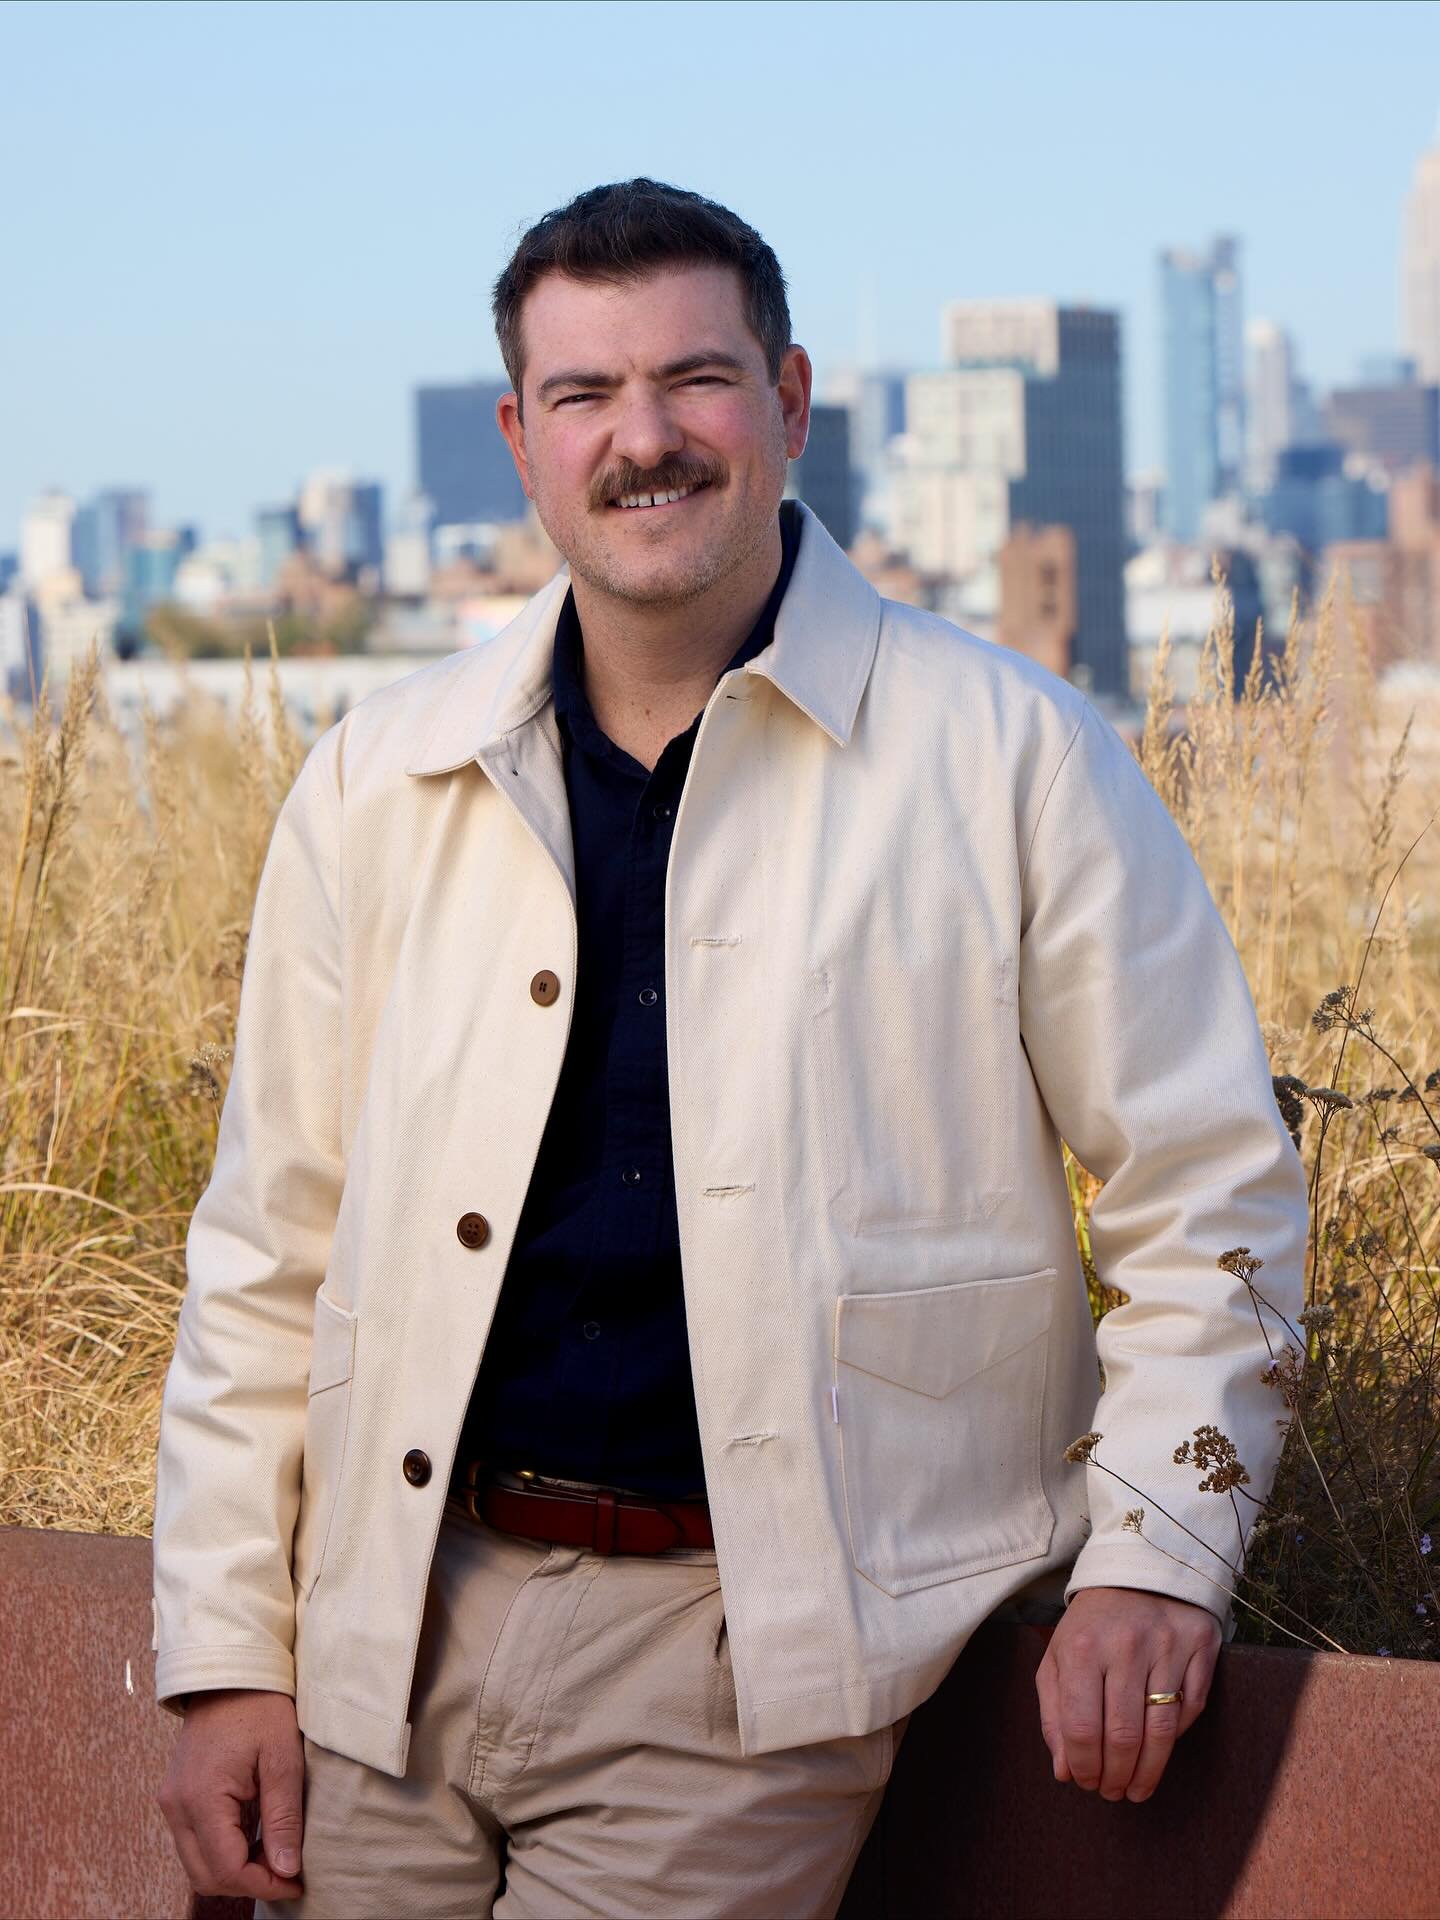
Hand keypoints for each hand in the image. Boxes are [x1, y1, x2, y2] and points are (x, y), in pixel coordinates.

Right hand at [157, 1687, 305, 1900]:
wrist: (230, 1671)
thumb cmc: (260, 1706)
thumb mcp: (283, 1757)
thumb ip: (283, 1817)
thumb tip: (286, 1869)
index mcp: (201, 1798)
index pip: (226, 1869)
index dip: (263, 1885)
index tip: (297, 1883)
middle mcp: (177, 1806)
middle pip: (205, 1876)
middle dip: (248, 1884)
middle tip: (288, 1874)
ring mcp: (172, 1802)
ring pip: (197, 1864)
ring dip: (235, 1870)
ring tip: (276, 1854)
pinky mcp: (177, 1796)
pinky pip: (196, 1842)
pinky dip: (224, 1851)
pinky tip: (255, 1838)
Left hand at [1034, 1586, 1219, 1802]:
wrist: (1139, 1570)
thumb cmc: (1092, 1624)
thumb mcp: (1059, 1656)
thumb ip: (1054, 1712)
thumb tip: (1064, 1771)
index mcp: (1082, 1647)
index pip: (1081, 1727)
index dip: (1084, 1766)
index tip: (1085, 1783)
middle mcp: (1126, 1646)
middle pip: (1123, 1735)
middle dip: (1116, 1776)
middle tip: (1112, 1793)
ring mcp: (1168, 1646)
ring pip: (1162, 1730)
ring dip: (1148, 1772)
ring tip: (1135, 1789)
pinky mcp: (1201, 1646)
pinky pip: (1192, 1708)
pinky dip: (1176, 1737)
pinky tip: (1160, 1748)